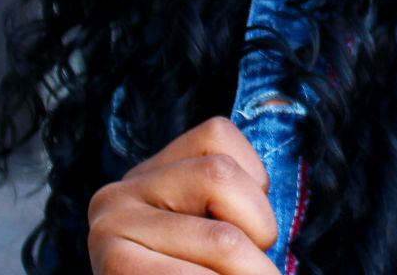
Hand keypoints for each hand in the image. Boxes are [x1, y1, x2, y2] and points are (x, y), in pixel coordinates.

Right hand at [87, 116, 282, 273]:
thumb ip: (233, 203)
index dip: (253, 185)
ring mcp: (108, 229)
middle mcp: (118, 192)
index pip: (218, 135)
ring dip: (252, 272)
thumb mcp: (216, 232)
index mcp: (150, 173)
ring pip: (223, 237)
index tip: (247, 229)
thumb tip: (288, 153)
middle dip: (260, 232)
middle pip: (220, 177)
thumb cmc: (202, 270)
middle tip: (252, 269)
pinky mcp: (114, 266)